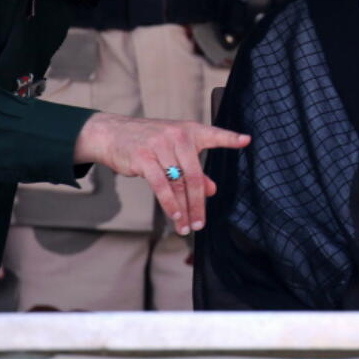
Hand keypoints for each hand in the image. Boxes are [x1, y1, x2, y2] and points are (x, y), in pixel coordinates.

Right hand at [73, 112, 249, 234]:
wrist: (113, 133)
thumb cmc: (148, 142)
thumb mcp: (174, 151)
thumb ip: (195, 170)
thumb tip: (212, 190)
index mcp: (190, 131)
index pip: (214, 134)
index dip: (230, 138)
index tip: (246, 140)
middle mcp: (178, 136)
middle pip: (195, 175)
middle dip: (199, 203)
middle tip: (202, 223)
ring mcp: (160, 145)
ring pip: (178, 184)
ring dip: (184, 209)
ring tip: (187, 227)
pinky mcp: (144, 157)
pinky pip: (161, 185)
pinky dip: (169, 203)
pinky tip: (175, 216)